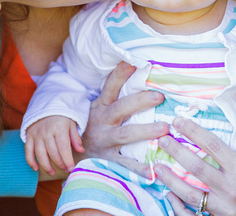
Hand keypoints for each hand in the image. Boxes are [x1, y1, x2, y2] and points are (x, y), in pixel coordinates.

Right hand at [25, 115, 82, 175]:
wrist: (45, 107)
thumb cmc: (61, 118)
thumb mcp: (71, 125)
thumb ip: (76, 138)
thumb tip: (81, 151)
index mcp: (59, 128)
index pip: (63, 147)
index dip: (67, 159)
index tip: (72, 168)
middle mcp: (47, 132)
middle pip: (52, 152)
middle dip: (60, 164)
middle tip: (65, 169)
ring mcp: (36, 135)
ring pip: (40, 154)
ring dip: (46, 166)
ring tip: (52, 172)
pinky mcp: (29, 136)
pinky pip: (28, 151)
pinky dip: (31, 161)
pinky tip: (36, 168)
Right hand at [81, 61, 169, 177]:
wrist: (70, 154)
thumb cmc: (94, 125)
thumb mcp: (99, 108)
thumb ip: (116, 95)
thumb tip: (139, 72)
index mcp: (101, 106)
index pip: (110, 87)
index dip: (120, 74)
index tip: (133, 62)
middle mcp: (103, 122)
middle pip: (121, 108)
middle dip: (140, 101)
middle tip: (159, 97)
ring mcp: (105, 141)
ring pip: (125, 135)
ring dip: (145, 131)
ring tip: (165, 129)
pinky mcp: (107, 160)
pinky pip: (124, 165)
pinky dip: (138, 169)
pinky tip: (153, 171)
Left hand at [155, 91, 235, 215]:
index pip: (212, 146)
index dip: (193, 132)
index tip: (178, 121)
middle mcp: (233, 190)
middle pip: (197, 169)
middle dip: (176, 153)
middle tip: (161, 139)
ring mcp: (226, 208)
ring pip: (191, 194)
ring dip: (171, 180)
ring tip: (157, 166)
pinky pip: (194, 214)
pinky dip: (179, 205)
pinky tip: (168, 194)